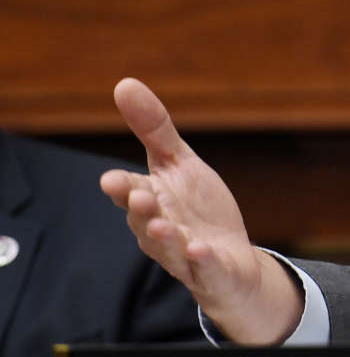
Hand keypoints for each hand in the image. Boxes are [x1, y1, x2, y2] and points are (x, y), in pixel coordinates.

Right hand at [100, 78, 301, 343]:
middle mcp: (161, 230)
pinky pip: (204, 269)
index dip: (122, 188)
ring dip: (165, 237)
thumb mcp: (180, 164)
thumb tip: (124, 83)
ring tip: (164, 225)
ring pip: (168, 248)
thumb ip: (154, 129)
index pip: (130, 193)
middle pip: (145, 221)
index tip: (111, 180)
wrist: (231, 261)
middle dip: (141, 210)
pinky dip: (202, 261)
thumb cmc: (198, 210)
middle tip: (140, 196)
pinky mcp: (211, 273)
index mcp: (152, 201)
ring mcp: (184, 255)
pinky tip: (202, 250)